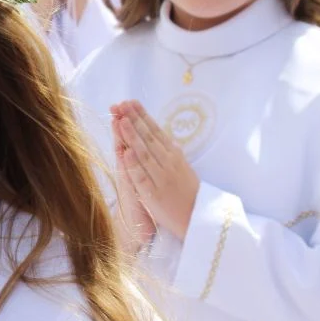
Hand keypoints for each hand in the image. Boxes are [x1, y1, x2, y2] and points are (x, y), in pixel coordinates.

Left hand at [113, 100, 199, 240]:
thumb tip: (163, 135)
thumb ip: (170, 151)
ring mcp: (161, 178)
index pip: (155, 131)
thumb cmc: (187, 192)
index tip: (130, 102)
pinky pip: (142, 178)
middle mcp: (168, 163)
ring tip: (120, 121)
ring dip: (132, 136)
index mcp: (174, 154)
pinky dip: (135, 165)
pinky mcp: (154, 195)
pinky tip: (126, 153)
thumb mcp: (182, 166)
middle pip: (148, 138)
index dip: (142, 116)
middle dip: (134, 120)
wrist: (198, 218)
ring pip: (144, 154)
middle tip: (121, 104)